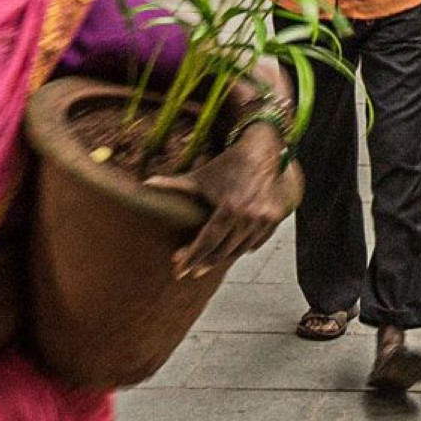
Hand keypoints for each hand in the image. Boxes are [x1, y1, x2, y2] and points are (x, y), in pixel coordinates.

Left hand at [159, 131, 299, 279]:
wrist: (262, 150)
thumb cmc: (228, 164)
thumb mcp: (200, 176)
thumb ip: (173, 184)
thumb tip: (145, 185)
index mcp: (229, 208)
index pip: (207, 242)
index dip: (191, 258)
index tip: (179, 270)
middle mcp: (249, 216)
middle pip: (223, 251)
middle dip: (203, 262)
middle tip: (190, 269)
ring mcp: (265, 218)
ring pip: (240, 250)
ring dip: (223, 258)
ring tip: (208, 262)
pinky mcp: (275, 218)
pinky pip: (256, 243)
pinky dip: (243, 248)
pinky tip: (231, 249)